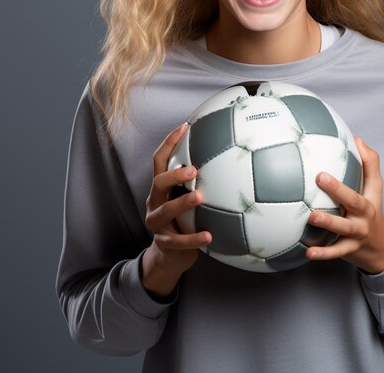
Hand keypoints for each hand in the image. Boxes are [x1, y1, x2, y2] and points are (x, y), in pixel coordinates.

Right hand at [141, 124, 210, 297]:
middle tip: (193, 169)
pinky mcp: (165, 243)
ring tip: (199, 198)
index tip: (185, 127)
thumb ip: (198, 181)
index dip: (169, 142)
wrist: (169, 255)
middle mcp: (155, 202)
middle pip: (158, 182)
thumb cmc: (184, 219)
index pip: (159, 160)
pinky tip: (209, 236)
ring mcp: (157, 223)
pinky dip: (194, 238)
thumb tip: (228, 155)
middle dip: (174, 174)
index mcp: (161, 188)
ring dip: (182, 203)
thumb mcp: (185, 198)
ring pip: (165, 211)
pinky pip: (179, 241)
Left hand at [305, 136, 383, 274]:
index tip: (345, 146)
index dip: (360, 164)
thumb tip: (358, 139)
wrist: (381, 250)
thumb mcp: (375, 190)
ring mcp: (356, 235)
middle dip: (338, 190)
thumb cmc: (372, 212)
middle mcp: (363, 217)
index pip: (367, 180)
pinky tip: (307, 252)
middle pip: (354, 202)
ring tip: (311, 217)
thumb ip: (369, 165)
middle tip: (319, 178)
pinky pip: (334, 252)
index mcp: (368, 200)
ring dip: (328, 223)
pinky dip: (322, 254)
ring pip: (343, 229)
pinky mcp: (348, 251)